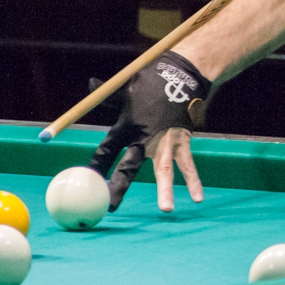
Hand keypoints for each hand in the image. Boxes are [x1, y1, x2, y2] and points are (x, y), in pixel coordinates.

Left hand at [88, 51, 210, 211]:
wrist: (181, 75)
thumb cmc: (152, 82)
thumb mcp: (126, 88)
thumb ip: (107, 95)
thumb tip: (90, 84)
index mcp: (126, 125)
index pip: (105, 150)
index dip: (96, 166)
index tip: (86, 180)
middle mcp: (144, 137)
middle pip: (129, 167)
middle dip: (119, 186)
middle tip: (110, 206)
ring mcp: (165, 141)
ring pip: (164, 170)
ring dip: (165, 190)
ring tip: (165, 209)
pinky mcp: (183, 141)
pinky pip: (188, 164)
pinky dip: (193, 181)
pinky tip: (197, 198)